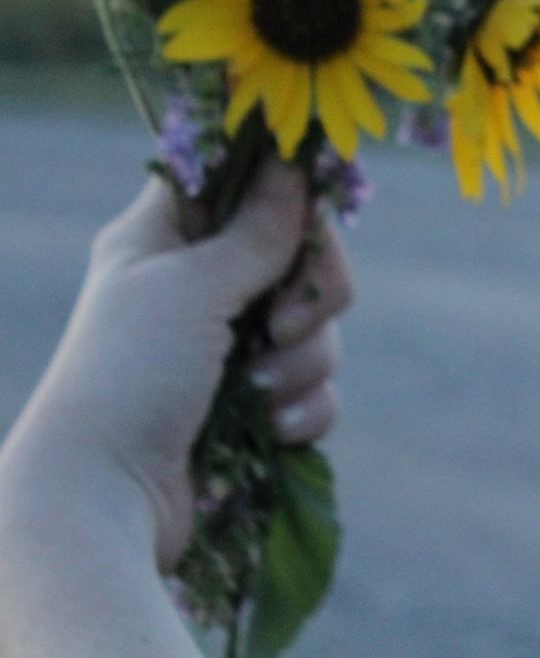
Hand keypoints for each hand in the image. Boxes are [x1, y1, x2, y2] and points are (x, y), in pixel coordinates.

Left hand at [0, 161, 351, 572]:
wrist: (106, 498)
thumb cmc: (130, 373)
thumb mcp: (193, 287)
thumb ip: (258, 228)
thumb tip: (296, 159)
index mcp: (164, 241)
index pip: (237, 182)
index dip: (280, 190)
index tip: (306, 213)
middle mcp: (197, 288)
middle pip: (299, 255)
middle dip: (310, 294)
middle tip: (279, 325)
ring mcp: (227, 350)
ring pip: (317, 326)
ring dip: (304, 361)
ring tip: (260, 392)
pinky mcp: (255, 406)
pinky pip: (317, 387)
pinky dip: (304, 407)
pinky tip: (272, 430)